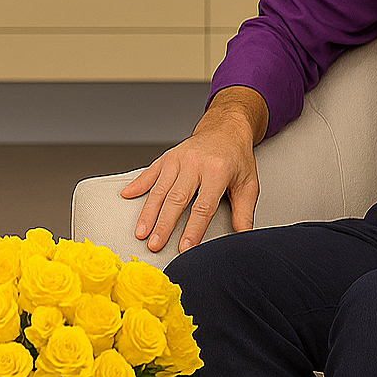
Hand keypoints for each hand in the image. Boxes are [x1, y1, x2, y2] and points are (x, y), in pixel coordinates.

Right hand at [120, 87, 266, 252]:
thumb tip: (244, 238)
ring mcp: (179, 158)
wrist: (226, 128)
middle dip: (164, 225)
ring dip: (148, 212)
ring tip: (141, 232)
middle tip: (155, 245)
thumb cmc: (237, 158)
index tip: (185, 248)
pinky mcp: (168, 156)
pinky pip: (150, 171)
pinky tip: (127, 196)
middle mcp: (195, 163)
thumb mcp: (248, 184)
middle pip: (176, 199)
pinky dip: (138, 184)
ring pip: (160, 189)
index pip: (203, 207)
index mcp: (217, 171)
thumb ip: (244, 212)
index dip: (193, 230)